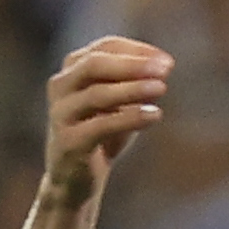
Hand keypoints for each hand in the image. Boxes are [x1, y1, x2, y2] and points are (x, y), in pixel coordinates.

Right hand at [45, 36, 170, 199]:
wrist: (74, 180)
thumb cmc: (101, 135)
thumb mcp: (120, 105)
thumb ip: (136, 85)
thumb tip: (164, 67)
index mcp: (73, 69)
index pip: (105, 48)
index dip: (137, 51)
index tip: (167, 61)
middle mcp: (61, 86)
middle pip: (95, 64)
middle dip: (133, 64)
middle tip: (166, 69)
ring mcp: (61, 113)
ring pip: (96, 94)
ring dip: (133, 89)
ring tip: (162, 88)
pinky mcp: (69, 141)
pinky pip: (100, 126)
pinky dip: (130, 118)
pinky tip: (154, 114)